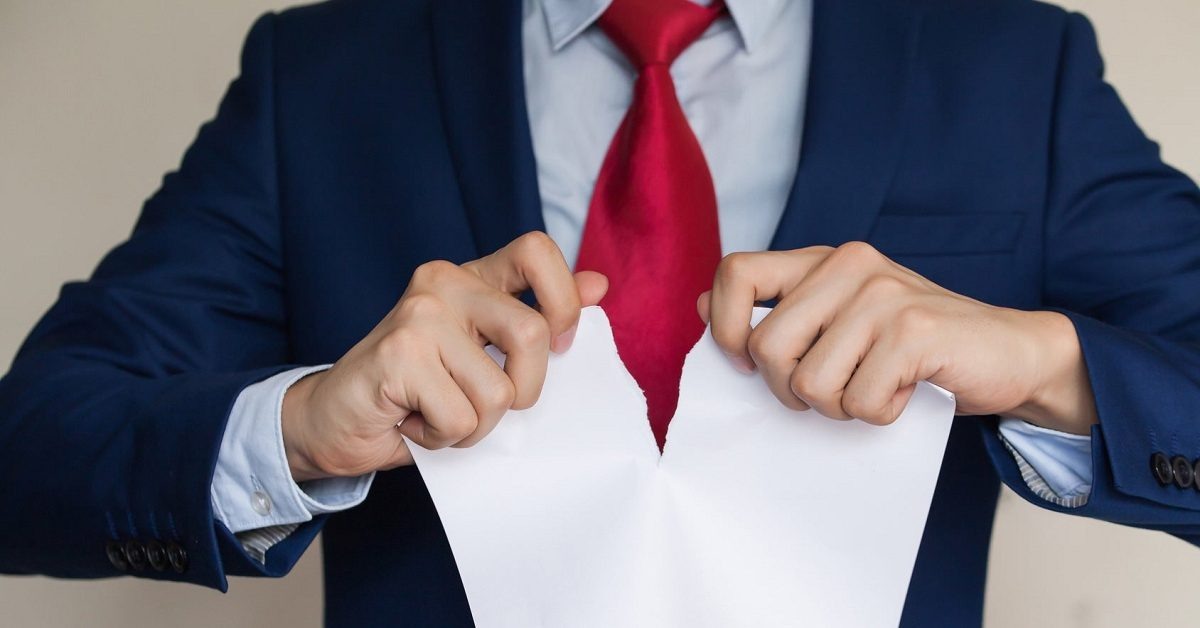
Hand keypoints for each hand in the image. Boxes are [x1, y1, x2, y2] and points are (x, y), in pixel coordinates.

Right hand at [282, 232, 608, 481]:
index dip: (563, 299)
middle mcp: (444, 283)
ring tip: (439, 414)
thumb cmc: (416, 393)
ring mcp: (419, 315)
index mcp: (472, 278)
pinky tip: (413, 422)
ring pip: (499, 390)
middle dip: (524, 391)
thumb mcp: (484, 354)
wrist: (334, 420)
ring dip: (477, 427)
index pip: (537, 250)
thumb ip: (537, 317)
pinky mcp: (398, 355)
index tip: (556, 343)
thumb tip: (598, 285)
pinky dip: (444, 439)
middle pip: (533, 332)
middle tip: (486, 404)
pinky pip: (461, 418)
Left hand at [699, 242, 1097, 433]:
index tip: (746, 366)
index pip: (734, 273)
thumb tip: (703, 308)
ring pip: (809, 382)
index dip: (724, 328)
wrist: (1007, 354)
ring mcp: (883, 294)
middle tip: (831, 391)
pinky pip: (859, 401)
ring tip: (872, 388)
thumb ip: (777, 311)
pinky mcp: (915, 330)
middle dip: (789, 390)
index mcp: (821, 260)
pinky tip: (904, 394)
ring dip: (838, 406)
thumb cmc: (913, 348)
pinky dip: (878, 415)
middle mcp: (849, 264)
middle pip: (765, 346)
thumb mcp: (838, 322)